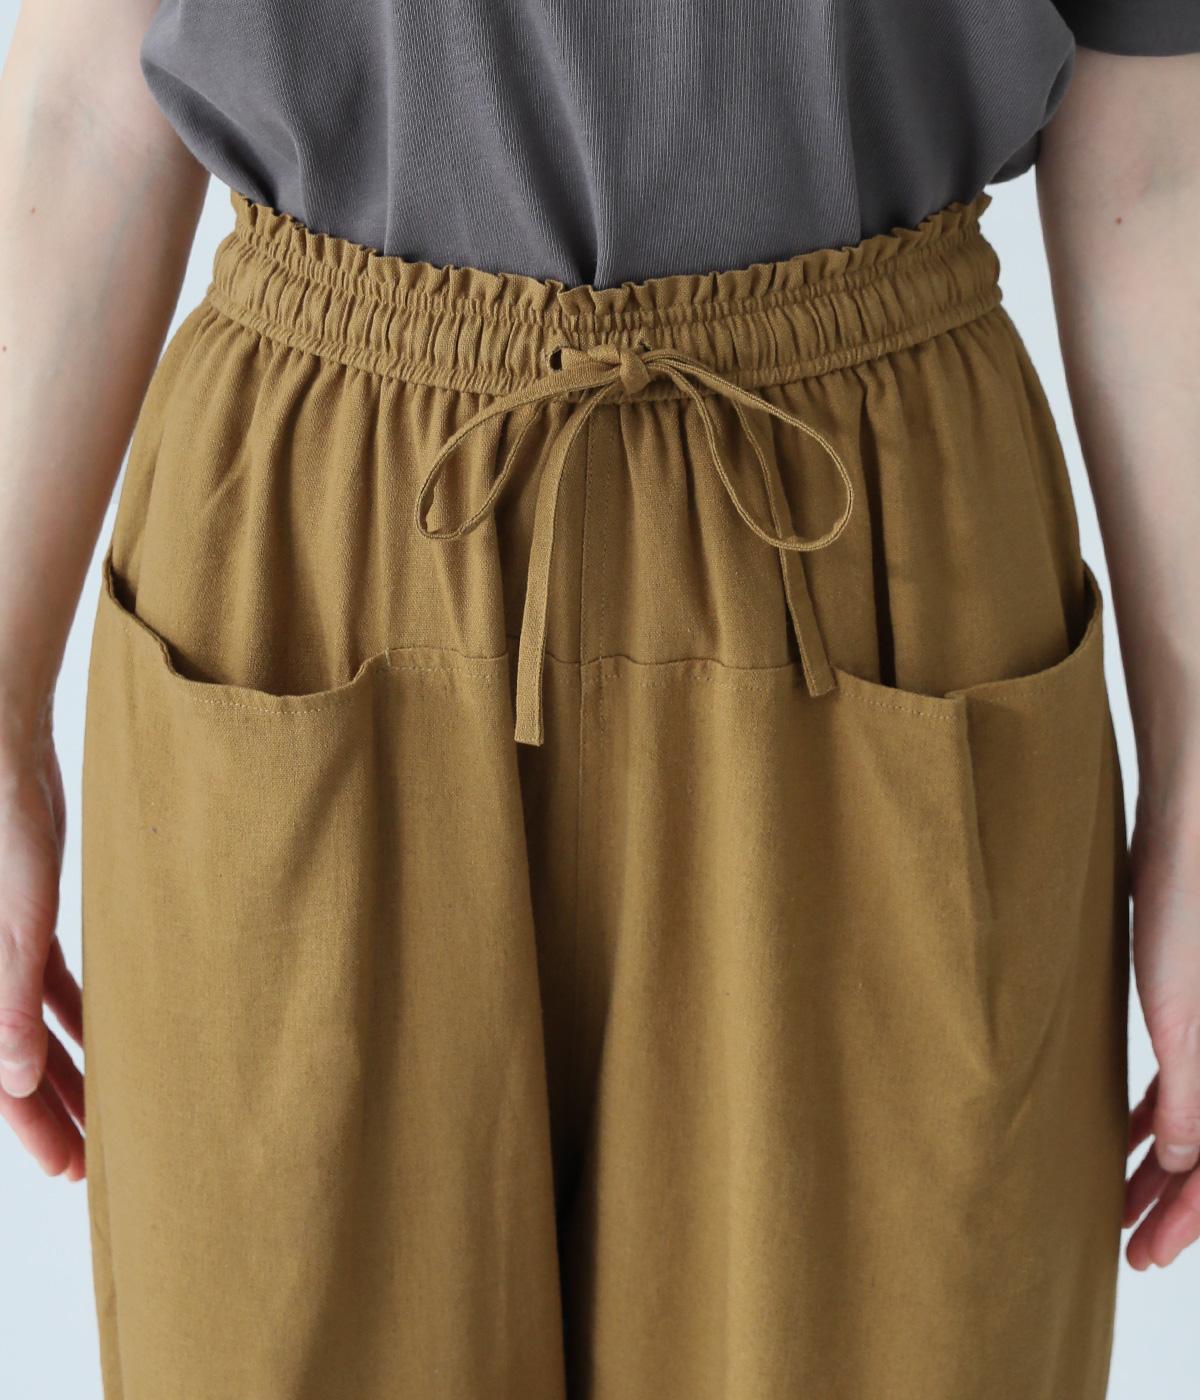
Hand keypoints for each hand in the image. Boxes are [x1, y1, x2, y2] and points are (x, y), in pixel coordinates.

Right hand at [0, 711, 83, 1179]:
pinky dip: (73, 1016)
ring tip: (105, 1113)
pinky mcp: (27, 922)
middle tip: (93, 1161)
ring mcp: (3, 949)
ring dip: (68, 1070)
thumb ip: (9, 1002)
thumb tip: (15, 1083)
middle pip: (16, 1063)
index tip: (69, 1167)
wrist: (5, 757)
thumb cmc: (2, 832)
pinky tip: (105, 1039)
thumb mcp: (16, 922)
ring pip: (36, 1029)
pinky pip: (48, 985)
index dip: (32, 1126)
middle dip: (53, 1112)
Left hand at [1124, 801, 1199, 1268]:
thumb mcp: (1181, 1014)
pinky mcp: (1190, 1009)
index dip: (1188, 1219)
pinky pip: (1181, 1082)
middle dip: (1173, 1207)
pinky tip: (1121, 1137)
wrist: (1185, 836)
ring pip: (1193, 1122)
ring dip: (1158, 1167)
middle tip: (1132, 1249)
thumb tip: (1174, 1160)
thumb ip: (1189, 1092)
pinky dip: (1152, 1116)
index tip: (1147, 1256)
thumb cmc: (1183, 914)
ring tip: (1118, 1204)